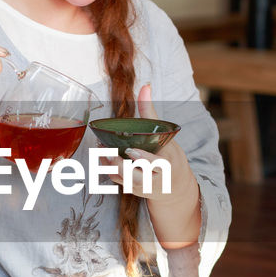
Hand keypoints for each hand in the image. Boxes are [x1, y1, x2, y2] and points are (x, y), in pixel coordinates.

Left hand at [98, 84, 200, 248]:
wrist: (175, 187)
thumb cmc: (170, 157)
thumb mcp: (165, 136)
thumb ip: (151, 113)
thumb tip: (145, 86)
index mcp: (166, 165)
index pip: (156, 164)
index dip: (143, 159)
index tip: (131, 151)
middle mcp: (153, 179)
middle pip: (135, 178)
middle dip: (119, 166)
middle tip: (106, 150)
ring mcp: (142, 186)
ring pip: (123, 180)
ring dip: (109, 166)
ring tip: (100, 149)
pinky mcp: (132, 190)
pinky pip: (117, 181)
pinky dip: (107, 168)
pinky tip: (100, 155)